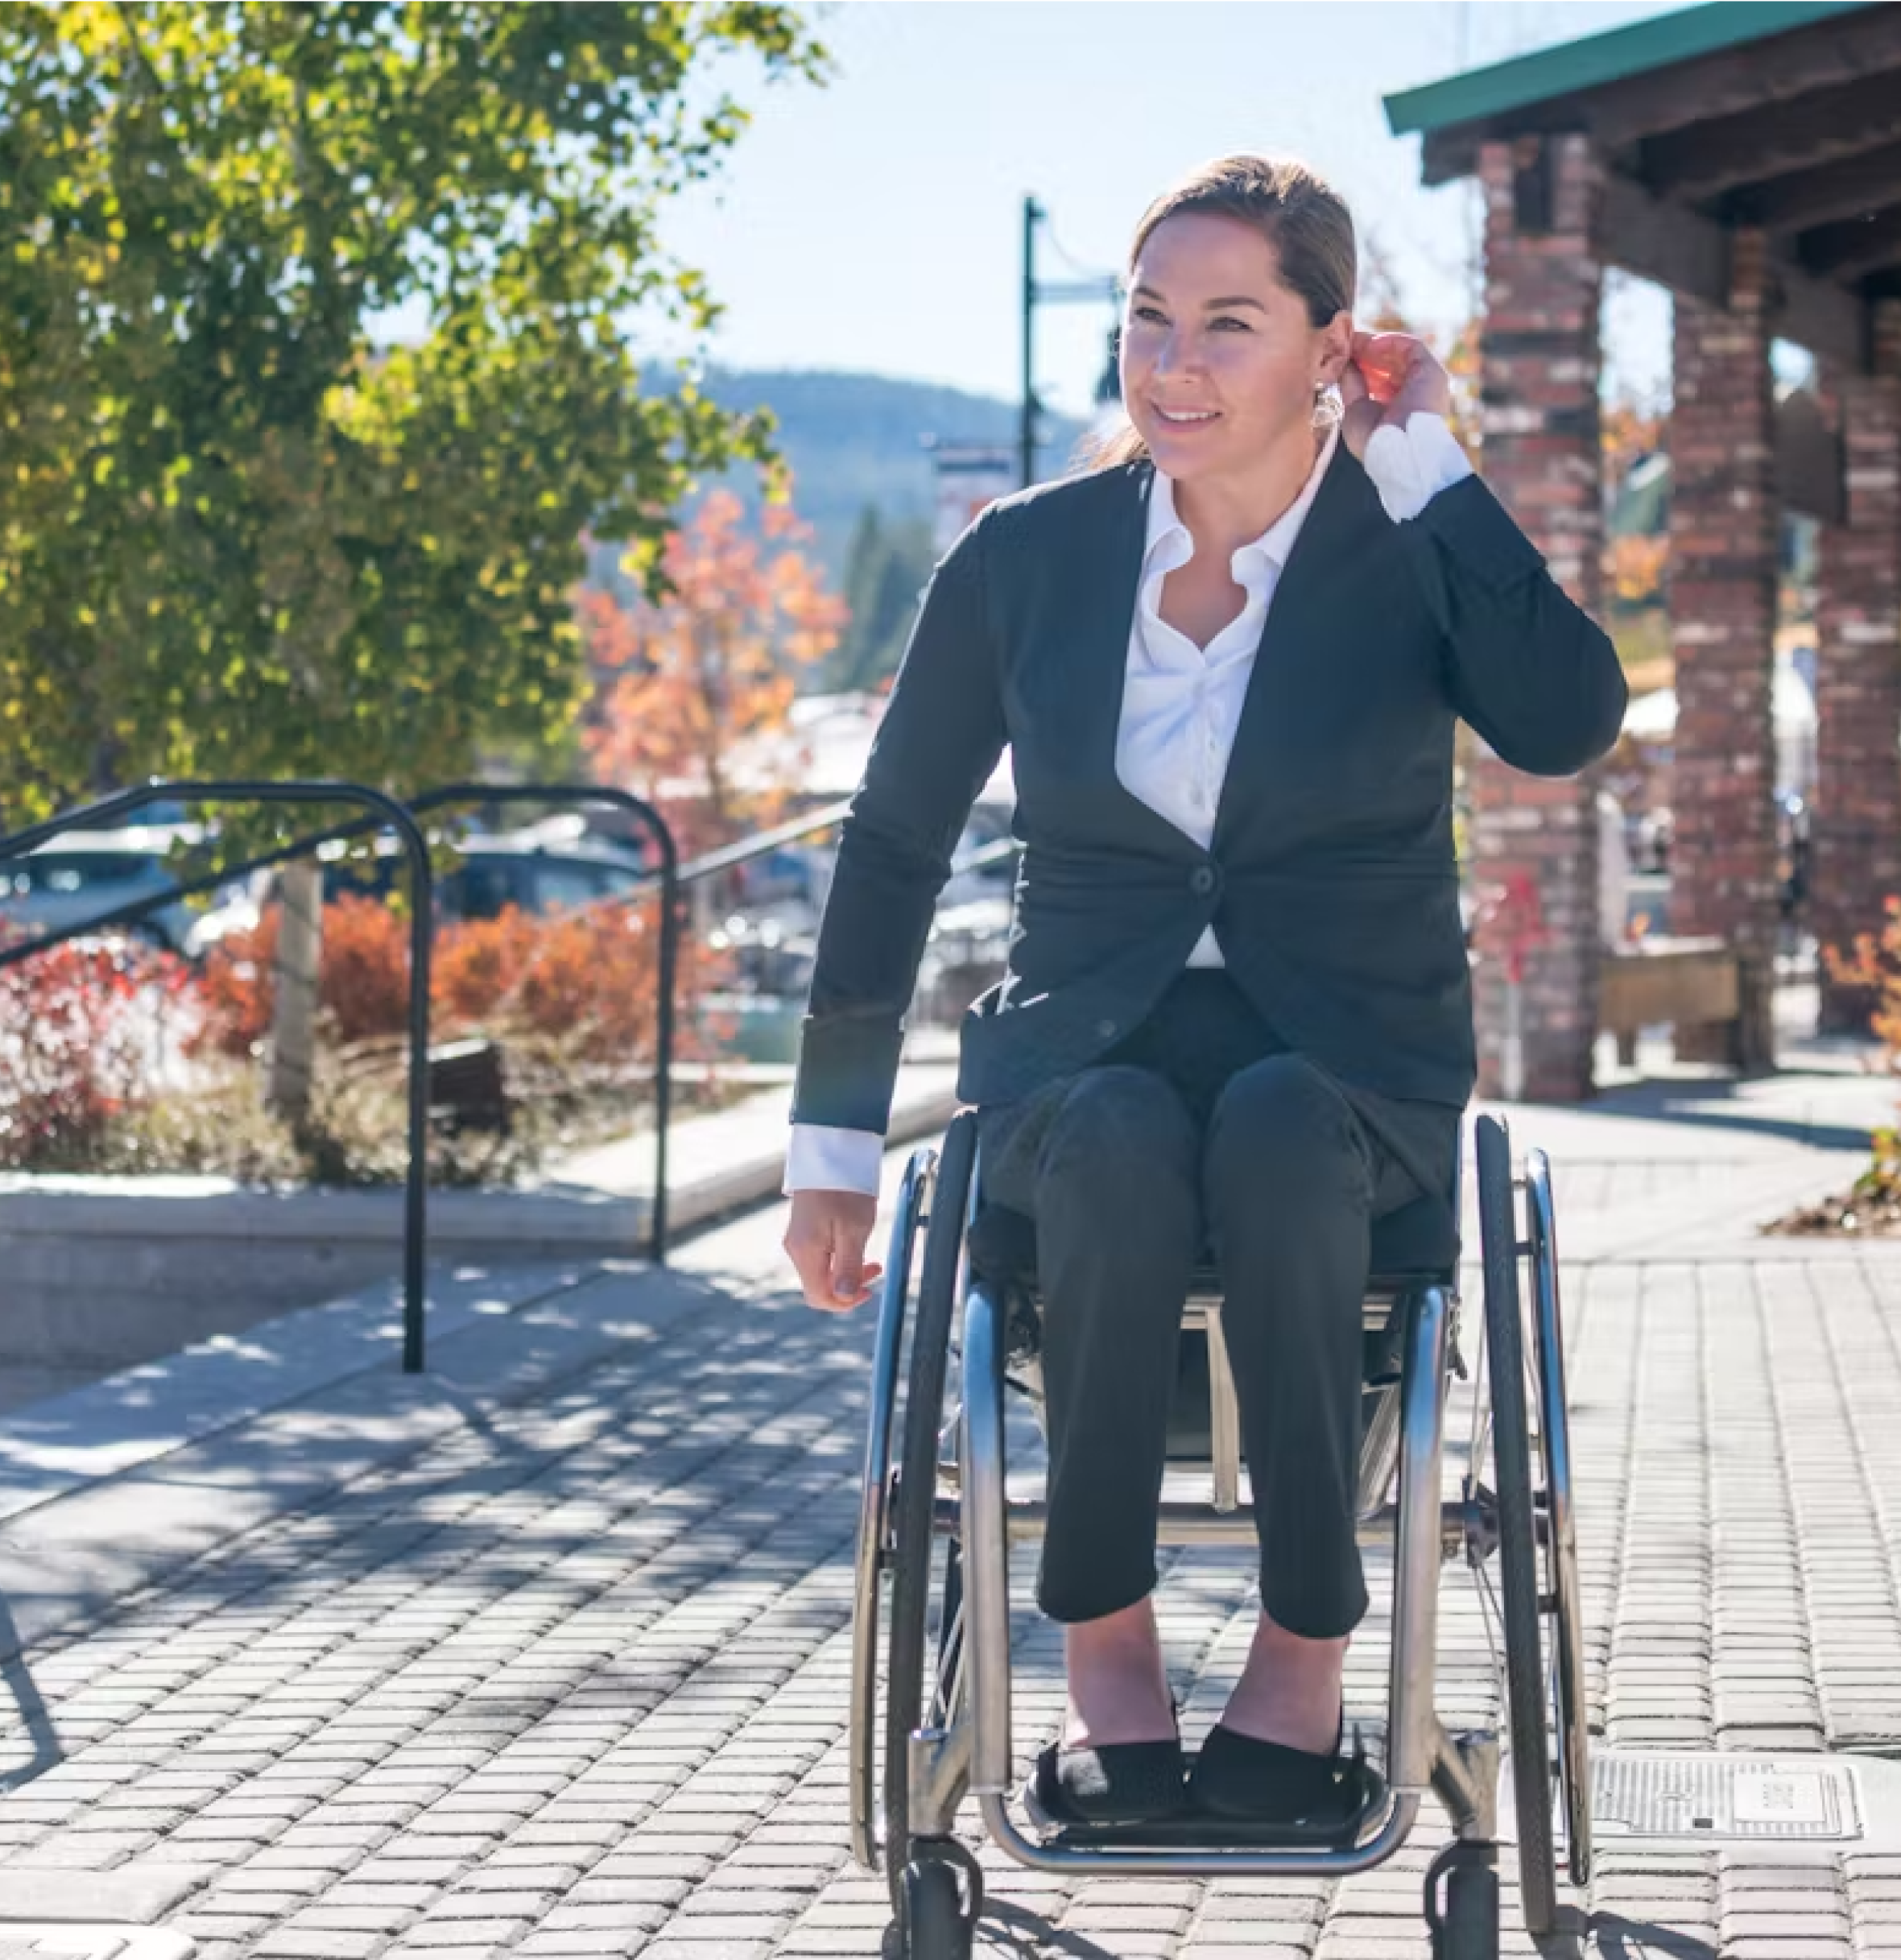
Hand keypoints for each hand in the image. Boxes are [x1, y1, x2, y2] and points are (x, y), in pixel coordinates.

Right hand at [784, 1188, 883, 1312]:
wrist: (831, 1154)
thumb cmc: (845, 1189)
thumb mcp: (854, 1230)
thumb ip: (847, 1266)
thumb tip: (843, 1297)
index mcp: (806, 1252)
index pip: (819, 1297)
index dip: (844, 1303)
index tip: (869, 1291)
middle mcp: (796, 1249)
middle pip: (819, 1286)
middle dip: (848, 1287)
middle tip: (875, 1270)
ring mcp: (799, 1239)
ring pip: (821, 1272)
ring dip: (846, 1272)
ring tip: (870, 1258)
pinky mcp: (805, 1230)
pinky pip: (820, 1256)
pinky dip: (839, 1258)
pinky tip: (854, 1245)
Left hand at [1338, 331, 1452, 461]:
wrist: (1397, 451)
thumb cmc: (1374, 440)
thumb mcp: (1354, 410)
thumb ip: (1351, 384)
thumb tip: (1344, 362)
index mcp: (1397, 408)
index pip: (1379, 380)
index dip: (1360, 366)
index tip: (1341, 357)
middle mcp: (1414, 394)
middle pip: (1389, 365)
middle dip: (1365, 354)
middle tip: (1344, 343)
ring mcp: (1424, 382)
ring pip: (1400, 355)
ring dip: (1374, 346)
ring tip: (1353, 343)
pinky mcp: (1432, 370)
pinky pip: (1411, 347)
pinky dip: (1390, 342)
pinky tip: (1369, 346)